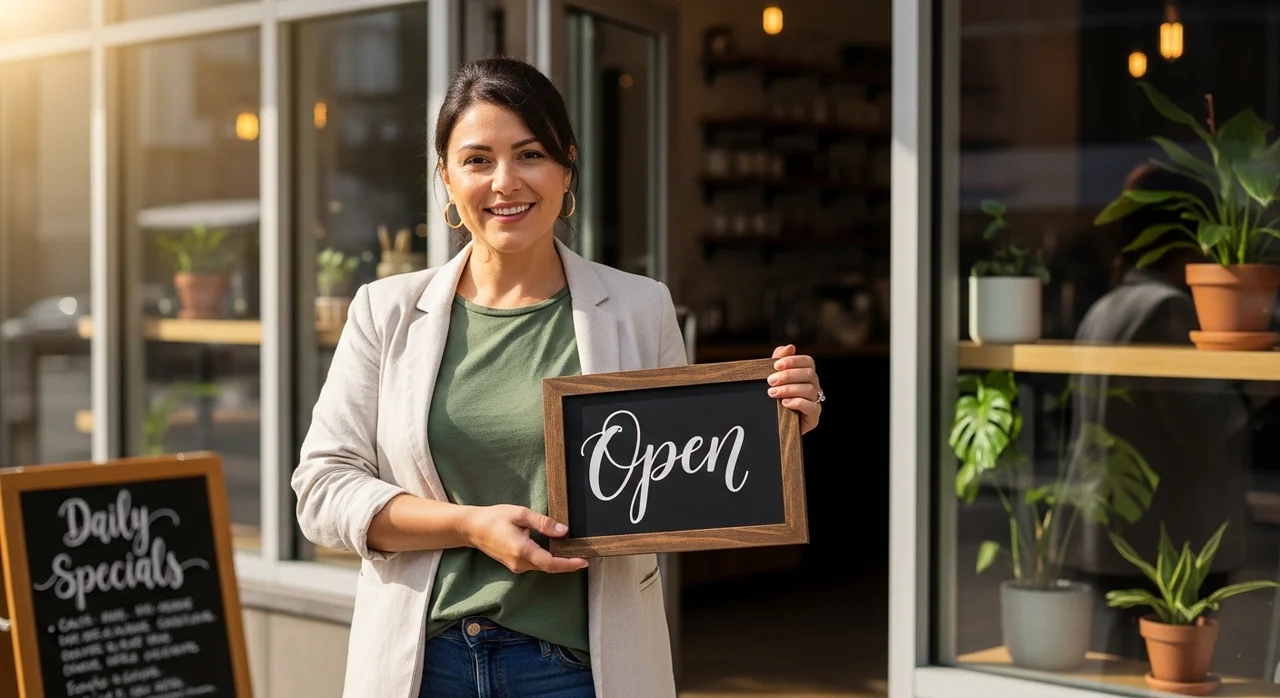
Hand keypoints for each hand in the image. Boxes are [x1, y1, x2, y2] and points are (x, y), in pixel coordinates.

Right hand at [462, 504, 588, 573]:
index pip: (551, 563)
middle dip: (568, 563)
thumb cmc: (494, 518)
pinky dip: (548, 560)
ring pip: (543, 567)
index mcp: (522, 550)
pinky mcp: (514, 565)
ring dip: (559, 562)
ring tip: (574, 552)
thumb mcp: (521, 514)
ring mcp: (516, 566)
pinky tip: (556, 551)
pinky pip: (536, 565)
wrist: (472, 528)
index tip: (584, 561)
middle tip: (585, 555)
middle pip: (549, 567)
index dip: (569, 564)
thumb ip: (543, 523)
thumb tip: (563, 531)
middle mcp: (520, 563)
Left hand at [768, 344, 822, 434]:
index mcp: (807, 375)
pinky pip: (811, 407)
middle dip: (788, 376)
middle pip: (809, 374)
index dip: (793, 361)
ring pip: (809, 390)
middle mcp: (815, 387)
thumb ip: (780, 361)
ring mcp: (816, 402)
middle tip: (771, 381)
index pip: (808, 362)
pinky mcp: (813, 417)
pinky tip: (784, 403)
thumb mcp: (776, 378)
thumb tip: (790, 347)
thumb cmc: (777, 398)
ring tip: (773, 393)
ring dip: (789, 389)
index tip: (776, 365)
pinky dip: (797, 403)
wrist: (776, 425)